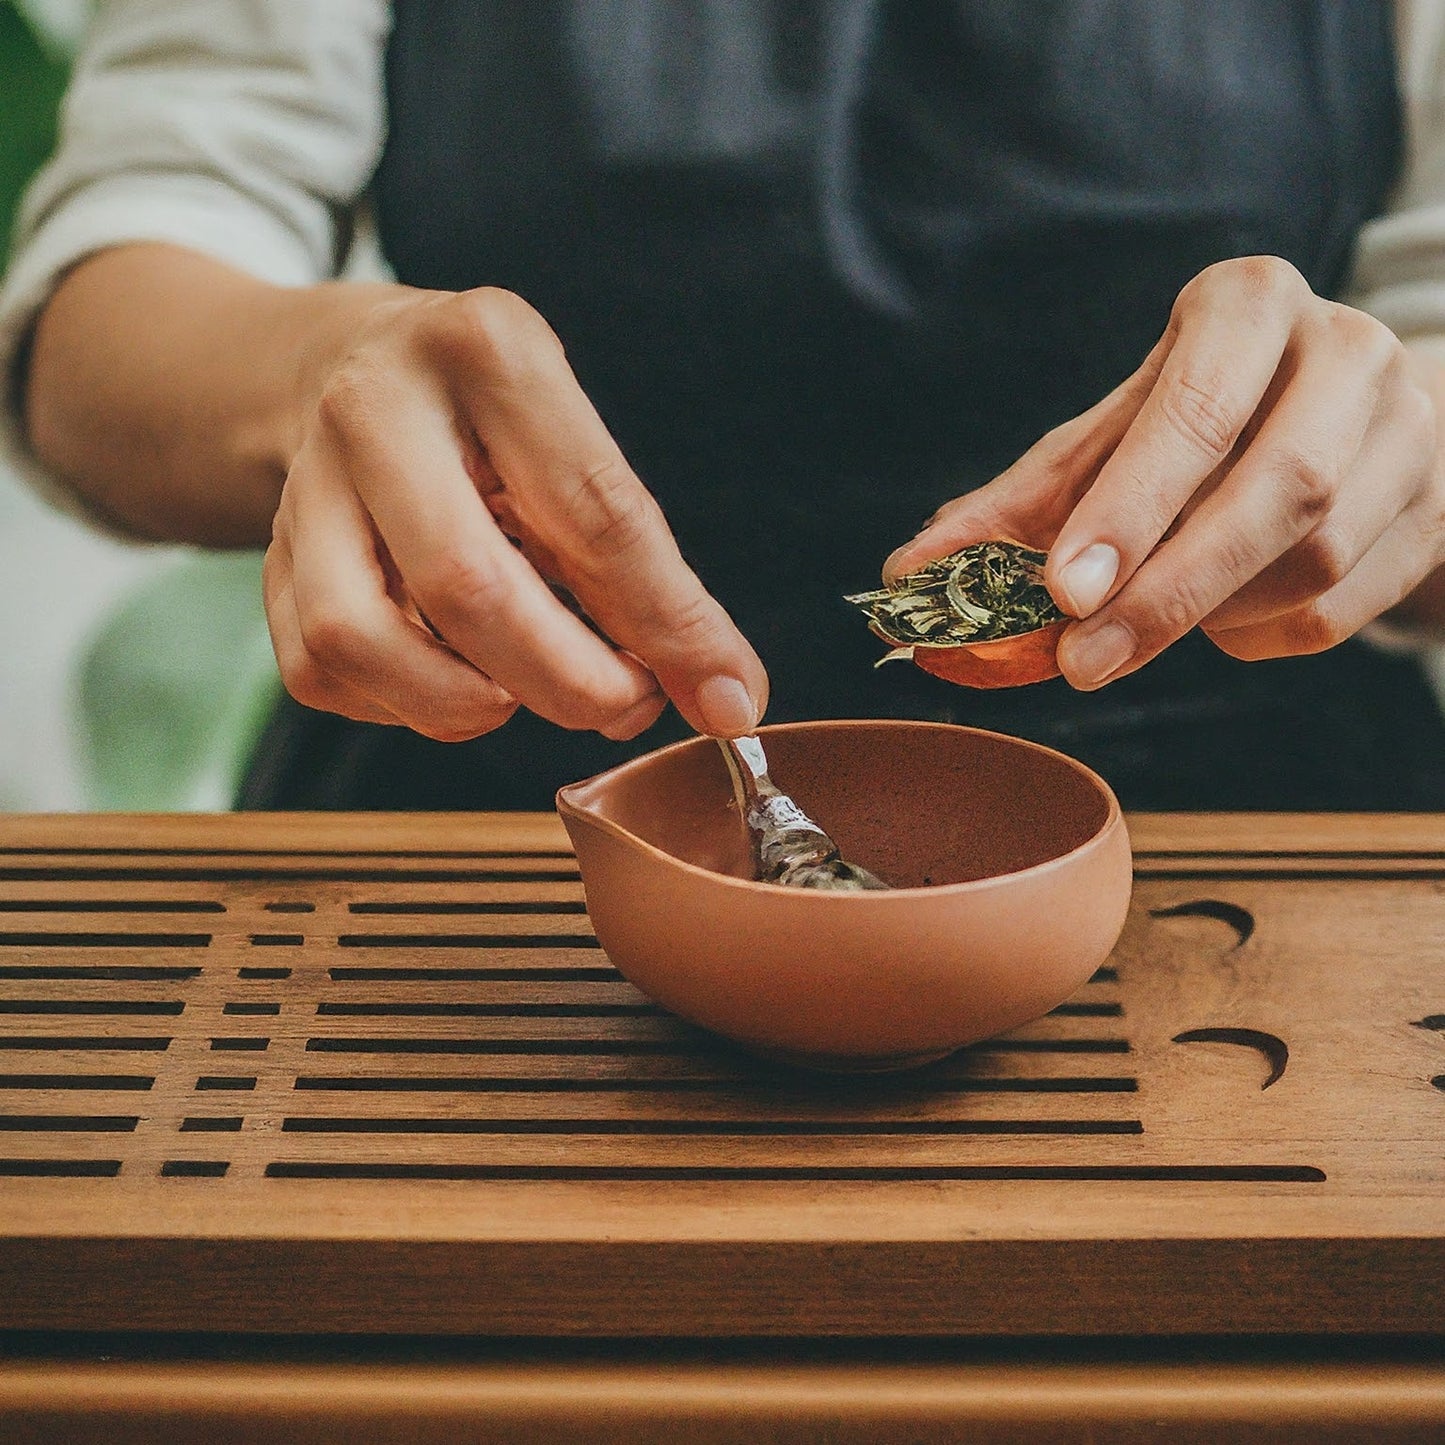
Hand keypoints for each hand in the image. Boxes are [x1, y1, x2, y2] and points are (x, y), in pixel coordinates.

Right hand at [264, 285, 766, 739]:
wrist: (345, 365)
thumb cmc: (492, 422)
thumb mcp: (577, 452)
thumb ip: (648, 574)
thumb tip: (724, 695)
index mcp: (488, 353)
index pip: (596, 514)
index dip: (668, 626)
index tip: (725, 699)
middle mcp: (379, 406)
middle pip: (468, 587)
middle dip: (567, 682)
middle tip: (621, 705)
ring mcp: (305, 480)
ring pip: (361, 639)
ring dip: (464, 705)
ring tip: (523, 693)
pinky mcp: (268, 550)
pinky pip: (320, 670)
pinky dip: (401, 706)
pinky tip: (452, 678)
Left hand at [884, 256, 1444, 687]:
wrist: (1343, 408)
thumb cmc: (1198, 420)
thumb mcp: (1109, 437)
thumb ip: (1017, 503)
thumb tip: (908, 574)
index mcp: (1248, 307)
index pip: (1194, 410)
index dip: (1129, 509)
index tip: (1062, 592)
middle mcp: (1347, 350)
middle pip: (1279, 491)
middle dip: (1168, 592)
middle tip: (1082, 661)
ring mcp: (1414, 428)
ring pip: (1316, 557)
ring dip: (1211, 617)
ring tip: (1146, 622)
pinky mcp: (1442, 507)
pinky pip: (1342, 609)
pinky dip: (1259, 638)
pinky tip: (1220, 618)